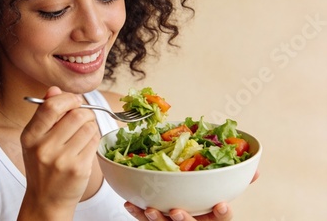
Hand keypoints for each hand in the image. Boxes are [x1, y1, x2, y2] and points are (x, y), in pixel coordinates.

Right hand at [18, 86, 99, 219]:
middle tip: (83, 117)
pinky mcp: (79, 169)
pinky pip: (94, 141)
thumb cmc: (42, 166)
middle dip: (84, 111)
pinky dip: (94, 139)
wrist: (46, 200)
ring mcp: (62, 160)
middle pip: (76, 114)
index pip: (51, 106)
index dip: (68, 98)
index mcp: (30, 136)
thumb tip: (54, 89)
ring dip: (90, 125)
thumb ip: (45, 113)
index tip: (74, 100)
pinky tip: (86, 145)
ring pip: (89, 126)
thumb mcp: (35, 139)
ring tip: (83, 133)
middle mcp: (44, 148)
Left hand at [125, 171, 259, 220]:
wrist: (180, 216)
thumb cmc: (203, 203)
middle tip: (176, 211)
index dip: (222, 213)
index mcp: (212, 216)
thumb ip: (234, 181)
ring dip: (156, 219)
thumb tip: (255, 169)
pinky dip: (137, 212)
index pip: (222, 218)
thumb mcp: (220, 194)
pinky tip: (130, 203)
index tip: (222, 204)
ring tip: (150, 208)